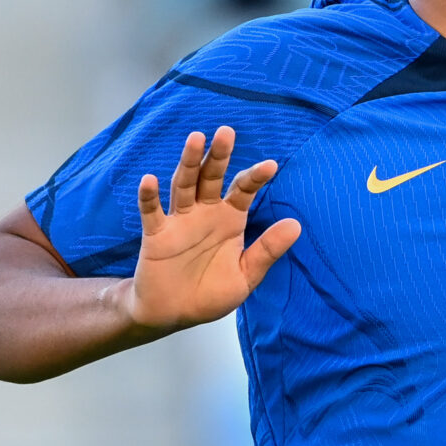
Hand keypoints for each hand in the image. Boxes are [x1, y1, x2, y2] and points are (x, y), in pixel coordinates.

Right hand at [120, 126, 301, 331]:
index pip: (243, 190)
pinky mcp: (156, 235)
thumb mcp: (246, 275)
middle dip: (219, 155)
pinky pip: (152, 212)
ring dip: (188, 162)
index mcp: (230, 219)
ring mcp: (179, 221)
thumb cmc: (210, 292)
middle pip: (211, 177)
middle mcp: (205, 213)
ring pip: (183, 185)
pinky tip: (149, 180)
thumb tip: (296, 225)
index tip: (271, 165)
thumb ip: (267, 251)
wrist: (174, 313)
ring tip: (195, 139)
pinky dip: (149, 197)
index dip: (255, 177)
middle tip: (227, 132)